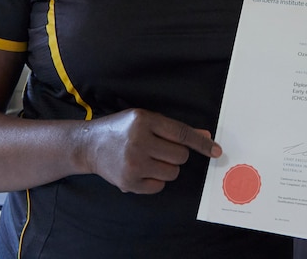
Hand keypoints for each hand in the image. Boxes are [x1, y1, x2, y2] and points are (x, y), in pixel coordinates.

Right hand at [81, 108, 221, 193]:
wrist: (89, 145)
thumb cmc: (122, 129)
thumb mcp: (146, 119)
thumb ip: (175, 129)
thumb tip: (206, 136)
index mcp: (144, 121)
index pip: (182, 134)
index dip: (201, 143)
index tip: (216, 151)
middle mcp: (138, 141)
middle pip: (180, 156)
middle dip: (176, 154)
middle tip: (161, 149)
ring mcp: (133, 164)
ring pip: (172, 172)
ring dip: (167, 167)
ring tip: (150, 159)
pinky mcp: (128, 182)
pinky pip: (159, 186)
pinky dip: (156, 180)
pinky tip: (142, 170)